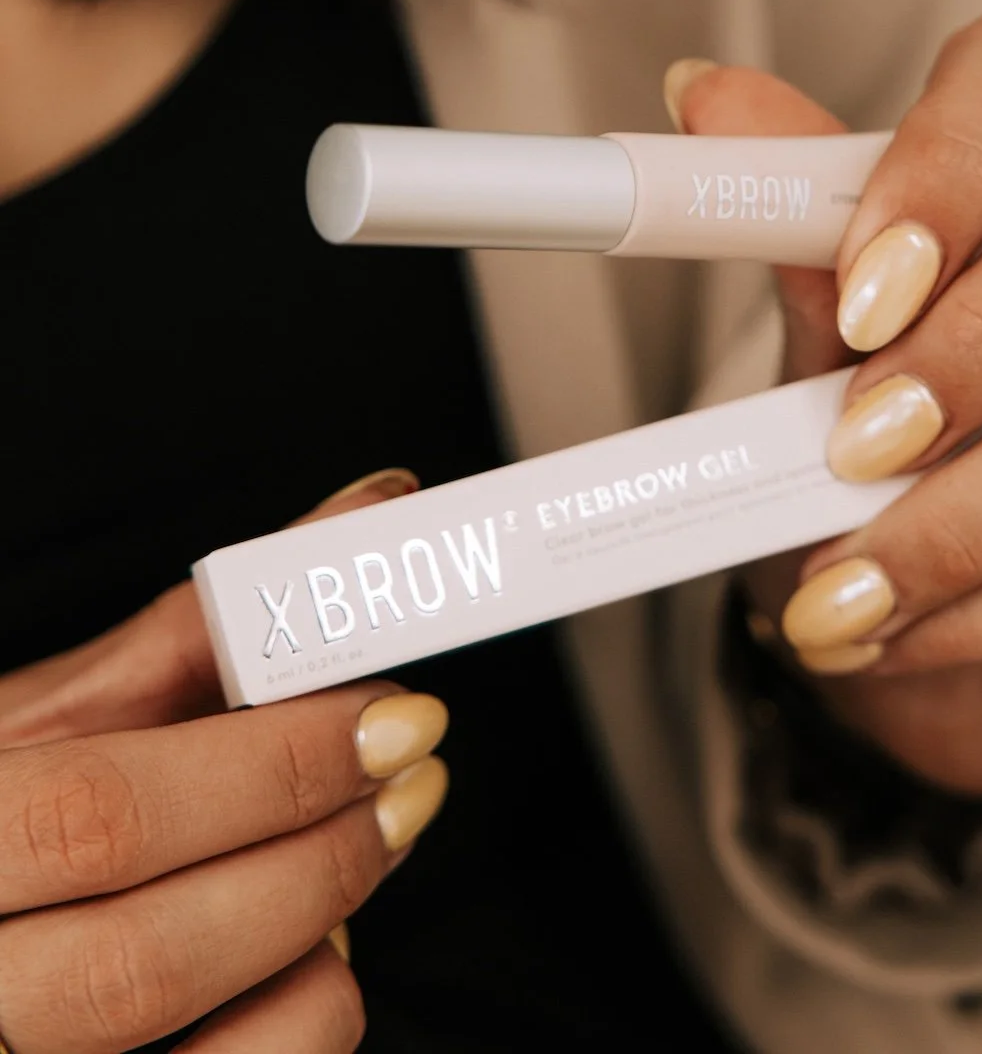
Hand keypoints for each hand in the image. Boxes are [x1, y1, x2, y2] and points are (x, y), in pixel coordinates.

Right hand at [0, 471, 447, 1052]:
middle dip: (316, 856)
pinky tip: (311, 939)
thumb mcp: (67, 704)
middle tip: (410, 771)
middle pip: (149, 956)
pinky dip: (310, 1008)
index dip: (265, 769)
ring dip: (323, 930)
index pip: (101, 817)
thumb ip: (213, 620)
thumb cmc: (12, 798)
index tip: (387, 711)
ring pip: (209, 1046)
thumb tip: (375, 511)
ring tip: (366, 838)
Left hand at [668, 8, 981, 796]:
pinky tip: (882, 626)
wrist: (917, 648)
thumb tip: (702, 93)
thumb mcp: (819, 340)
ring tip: (835, 577)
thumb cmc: (874, 456)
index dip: (954, 151)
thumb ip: (790, 228)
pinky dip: (976, 603)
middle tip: (858, 433)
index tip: (858, 274)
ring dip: (961, 505)